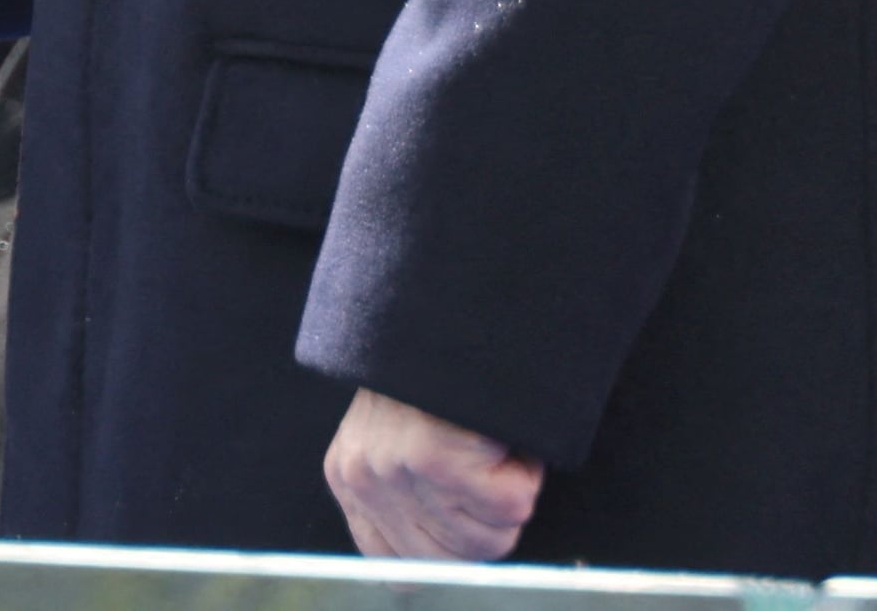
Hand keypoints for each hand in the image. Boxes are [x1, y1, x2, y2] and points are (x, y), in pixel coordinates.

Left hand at [326, 387, 540, 560]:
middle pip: (454, 561)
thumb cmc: (446, 374)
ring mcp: (396, 472)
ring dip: (509, 490)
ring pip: (488, 540)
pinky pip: (511, 507)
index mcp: (350, 478)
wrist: (454, 308)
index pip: (397, 568)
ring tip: (487, 436)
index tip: (471, 513)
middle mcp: (363, 480)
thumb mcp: (403, 438)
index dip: (451, 551)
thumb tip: (453, 559)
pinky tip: (500, 429)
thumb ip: (414, 498)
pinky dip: (526, 468)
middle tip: (484, 461)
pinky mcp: (436, 462)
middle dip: (488, 521)